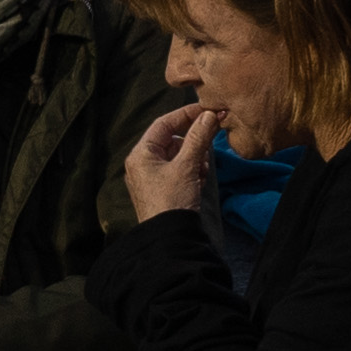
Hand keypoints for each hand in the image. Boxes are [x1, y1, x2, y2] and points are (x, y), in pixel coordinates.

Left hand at [125, 99, 222, 218]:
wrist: (170, 240)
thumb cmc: (172, 201)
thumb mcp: (187, 167)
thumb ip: (198, 138)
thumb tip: (209, 115)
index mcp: (141, 154)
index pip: (164, 123)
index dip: (187, 114)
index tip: (208, 111)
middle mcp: (143, 163)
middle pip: (173, 139)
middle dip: (194, 142)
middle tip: (209, 145)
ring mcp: (152, 177)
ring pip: (179, 155)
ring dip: (196, 158)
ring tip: (203, 171)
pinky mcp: (163, 189)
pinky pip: (180, 170)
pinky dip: (193, 171)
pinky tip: (200, 181)